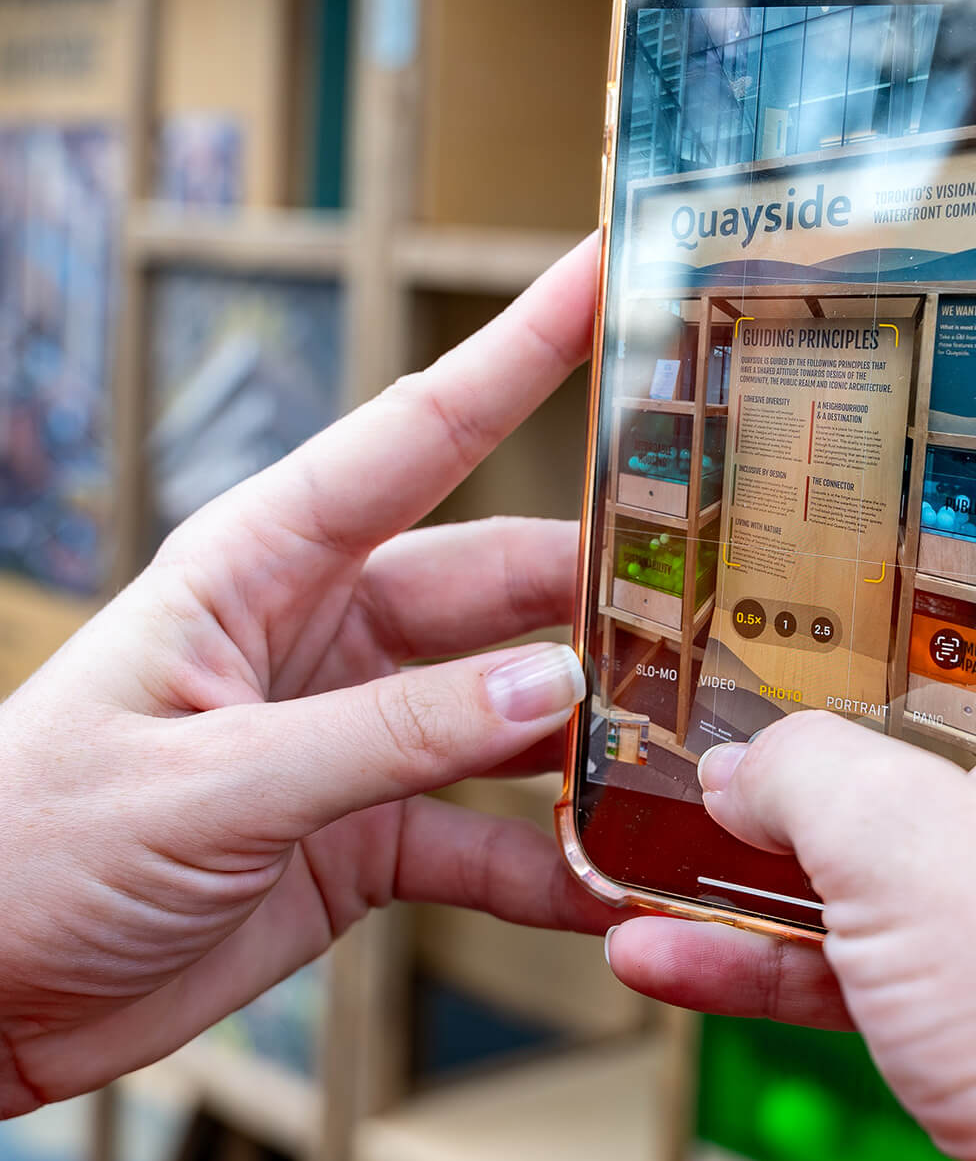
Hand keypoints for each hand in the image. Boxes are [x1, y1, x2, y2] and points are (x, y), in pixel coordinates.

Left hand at [0, 236, 612, 1113]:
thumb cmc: (34, 847)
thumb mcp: (212, 780)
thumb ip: (387, 735)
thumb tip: (556, 688)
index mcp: (267, 561)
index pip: (421, 429)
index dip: (522, 346)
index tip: (607, 274)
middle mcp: (327, 627)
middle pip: (503, 582)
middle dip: (608, 583)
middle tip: (722, 588)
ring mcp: (356, 729)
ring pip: (512, 710)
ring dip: (594, 736)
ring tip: (694, 749)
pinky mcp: (366, 829)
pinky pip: (484, 834)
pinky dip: (547, 863)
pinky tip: (612, 886)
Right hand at [609, 393, 975, 1160]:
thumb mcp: (923, 866)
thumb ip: (809, 780)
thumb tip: (739, 768)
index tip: (871, 381)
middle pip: (941, 626)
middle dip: (818, 611)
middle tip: (717, 575)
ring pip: (885, 787)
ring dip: (768, 795)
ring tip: (656, 772)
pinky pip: (868, 925)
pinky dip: (770, 934)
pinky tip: (664, 948)